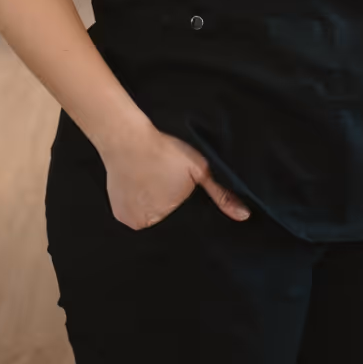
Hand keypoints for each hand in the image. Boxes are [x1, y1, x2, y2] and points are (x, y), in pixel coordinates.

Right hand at [103, 124, 251, 230]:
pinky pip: (133, 213)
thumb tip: (244, 216)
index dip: (184, 209)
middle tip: (166, 184)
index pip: (183, 223)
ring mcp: (131, 221)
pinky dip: (137, 204)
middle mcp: (148, 225)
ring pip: (150, 218)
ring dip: (153, 206)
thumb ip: (220, 194)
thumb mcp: (198, 170)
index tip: (180, 191)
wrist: (127, 138)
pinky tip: (140, 185)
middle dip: (170, 208)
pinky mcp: (118, 214)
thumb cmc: (164, 151)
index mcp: (169, 217)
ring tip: (152, 183)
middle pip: (166, 222)